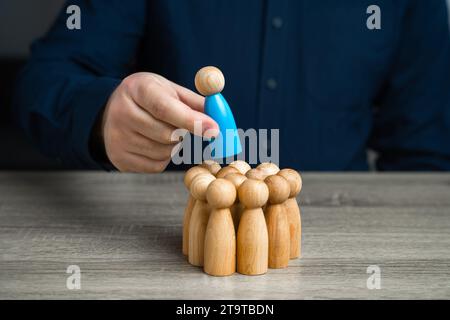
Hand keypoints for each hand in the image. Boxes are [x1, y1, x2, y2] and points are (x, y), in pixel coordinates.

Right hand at [101, 72, 218, 172]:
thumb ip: (196, 103)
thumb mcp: (170, 90)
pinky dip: (164, 157)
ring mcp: (117, 137)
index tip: (215, 130)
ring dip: (175, 145)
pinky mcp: (119, 158)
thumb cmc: (149, 98)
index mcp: (137, 88)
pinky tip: (155, 143)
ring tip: (165, 131)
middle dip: (184, 133)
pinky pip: (156, 165)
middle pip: (167, 134)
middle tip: (183, 126)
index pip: (165, 108)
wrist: (112, 110)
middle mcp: (122, 112)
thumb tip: (220, 119)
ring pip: (164, 152)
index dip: (192, 120)